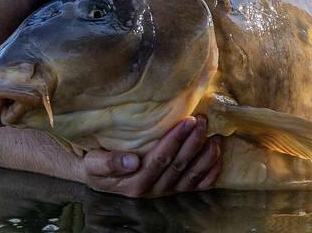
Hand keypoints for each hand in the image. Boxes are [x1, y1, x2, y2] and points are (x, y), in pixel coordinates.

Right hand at [82, 115, 221, 196]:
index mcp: (135, 182)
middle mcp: (154, 189)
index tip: (187, 121)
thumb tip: (133, 161)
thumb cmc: (97, 161)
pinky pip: (199, 184)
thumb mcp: (93, 163)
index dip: (176, 140)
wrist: (100, 174)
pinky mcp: (177, 189)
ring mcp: (167, 191)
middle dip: (193, 141)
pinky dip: (211, 172)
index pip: (160, 159)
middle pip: (179, 165)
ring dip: (206, 155)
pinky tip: (217, 155)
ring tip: (215, 135)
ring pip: (192, 175)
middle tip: (203, 120)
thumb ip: (109, 163)